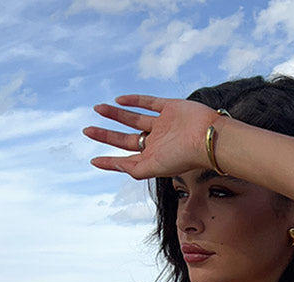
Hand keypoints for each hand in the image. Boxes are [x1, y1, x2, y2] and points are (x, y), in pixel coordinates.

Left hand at [83, 94, 215, 179]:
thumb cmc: (182, 157)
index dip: (110, 161)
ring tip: (97, 108)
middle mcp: (156, 142)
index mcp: (153, 158)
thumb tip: (111, 164)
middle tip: (86, 131)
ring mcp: (163, 124)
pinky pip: (149, 102)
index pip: (127, 159)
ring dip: (115, 114)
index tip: (93, 160)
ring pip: (133, 118)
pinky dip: (134, 100)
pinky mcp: (169, 107)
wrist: (206, 137)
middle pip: (126, 138)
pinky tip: (119, 100)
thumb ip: (132, 168)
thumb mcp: (153, 167)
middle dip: (106, 135)